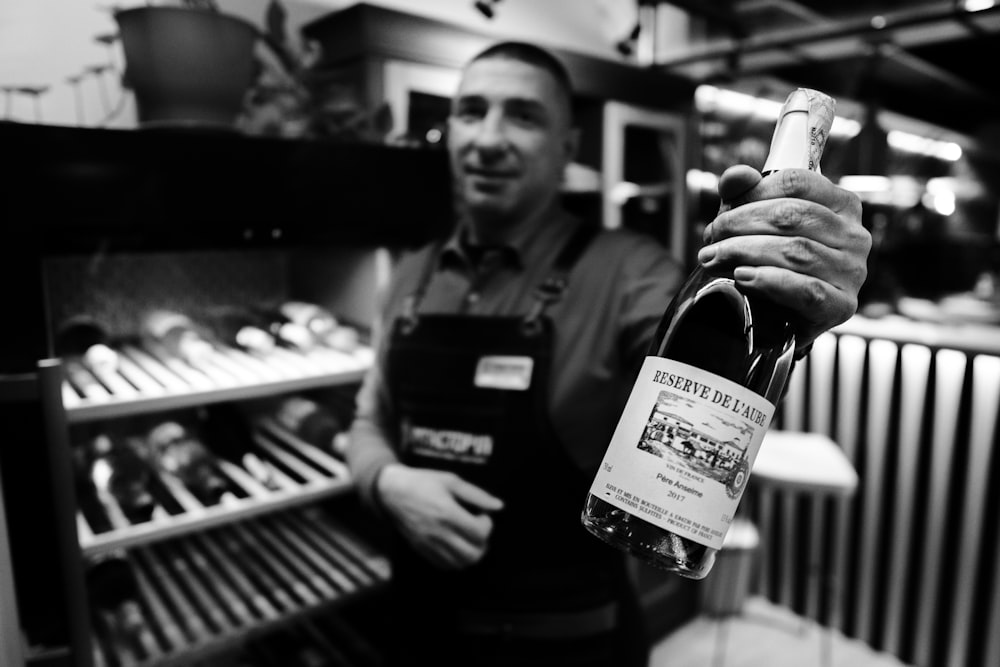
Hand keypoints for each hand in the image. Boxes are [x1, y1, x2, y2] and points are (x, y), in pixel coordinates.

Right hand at [376, 463, 503, 569]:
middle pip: (473, 554)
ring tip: (468, 538)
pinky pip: (445, 566)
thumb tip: (499, 506)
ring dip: (471, 553)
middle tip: (478, 529)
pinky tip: (456, 545)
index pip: (479, 533)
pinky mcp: (421, 550)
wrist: (392, 492)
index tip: (482, 515)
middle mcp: (439, 533)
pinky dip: (456, 560)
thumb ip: (476, 495)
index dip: (487, 525)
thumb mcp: (451, 481)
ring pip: (460, 564)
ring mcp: (429, 544)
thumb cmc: (424, 482)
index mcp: (448, 513)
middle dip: (483, 543)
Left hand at [700, 164, 870, 350]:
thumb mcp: (755, 222)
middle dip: (740, 225)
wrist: (780, 319)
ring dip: (744, 252)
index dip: (752, 193)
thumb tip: (735, 176)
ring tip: (712, 258)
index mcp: (841, 205)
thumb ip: (744, 194)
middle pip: (792, 216)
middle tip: (709, 239)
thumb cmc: (772, 261)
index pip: (797, 183)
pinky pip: (806, 290)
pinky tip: (742, 277)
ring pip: (796, 251)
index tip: (722, 212)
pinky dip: (769, 281)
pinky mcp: (842, 306)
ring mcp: (852, 272)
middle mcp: (854, 235)